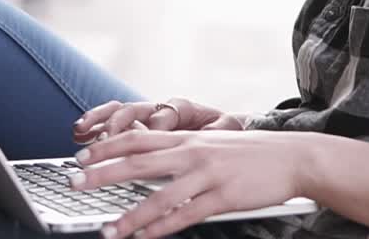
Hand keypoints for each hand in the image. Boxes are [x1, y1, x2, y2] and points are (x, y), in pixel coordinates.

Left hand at [69, 130, 307, 238]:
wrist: (294, 157)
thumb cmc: (251, 153)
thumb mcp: (212, 144)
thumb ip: (181, 152)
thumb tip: (148, 161)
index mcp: (188, 138)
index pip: (137, 138)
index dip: (106, 146)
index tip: (81, 155)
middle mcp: (193, 153)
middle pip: (138, 161)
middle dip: (103, 173)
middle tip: (74, 183)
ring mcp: (208, 175)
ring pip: (160, 196)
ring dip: (130, 216)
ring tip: (107, 230)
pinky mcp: (224, 198)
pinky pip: (187, 215)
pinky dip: (163, 228)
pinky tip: (145, 238)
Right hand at [72, 99, 243, 144]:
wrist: (220, 128)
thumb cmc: (221, 131)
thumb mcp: (225, 129)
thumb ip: (219, 128)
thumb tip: (217, 128)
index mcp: (182, 108)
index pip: (164, 115)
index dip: (156, 127)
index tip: (149, 136)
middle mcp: (158, 109)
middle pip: (134, 111)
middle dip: (117, 126)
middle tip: (105, 140)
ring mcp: (144, 116)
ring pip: (117, 112)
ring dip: (98, 120)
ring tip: (81, 131)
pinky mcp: (133, 125)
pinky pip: (108, 119)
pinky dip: (93, 124)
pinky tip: (79, 134)